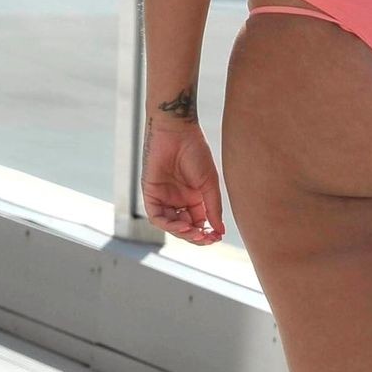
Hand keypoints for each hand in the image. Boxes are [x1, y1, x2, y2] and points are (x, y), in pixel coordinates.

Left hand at [141, 115, 224, 244]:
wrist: (177, 132)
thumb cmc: (195, 152)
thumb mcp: (209, 184)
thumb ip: (213, 208)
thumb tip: (220, 231)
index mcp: (193, 198)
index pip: (199, 223)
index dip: (207, 233)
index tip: (217, 237)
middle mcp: (178, 200)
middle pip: (185, 227)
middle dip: (195, 236)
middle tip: (206, 239)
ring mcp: (164, 198)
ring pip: (171, 225)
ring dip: (183, 233)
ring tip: (195, 233)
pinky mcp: (151, 193)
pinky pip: (157, 216)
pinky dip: (170, 224)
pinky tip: (183, 225)